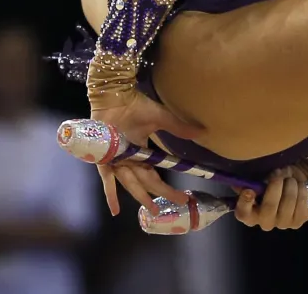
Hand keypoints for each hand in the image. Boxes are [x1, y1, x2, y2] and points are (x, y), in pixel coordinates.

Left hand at [90, 89, 204, 216]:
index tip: (184, 196)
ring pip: (130, 184)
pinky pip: (107, 179)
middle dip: (162, 194)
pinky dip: (110, 194)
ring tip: (153, 211)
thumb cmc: (136, 106)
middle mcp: (129, 160)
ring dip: (141, 197)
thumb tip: (202, 132)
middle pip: (146, 182)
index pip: (155, 176)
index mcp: (142, 153)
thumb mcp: (161, 118)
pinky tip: (115, 210)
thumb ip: (179, 128)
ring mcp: (117, 160)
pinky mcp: (105, 158)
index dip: (167, 187)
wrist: (116, 96)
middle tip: (178, 201)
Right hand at [232, 165, 307, 231]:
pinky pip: (302, 208)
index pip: (242, 212)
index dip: (245, 203)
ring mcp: (281, 224)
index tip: (249, 190)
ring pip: (288, 205)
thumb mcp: (259, 178)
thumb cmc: (269, 183)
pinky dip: (303, 194)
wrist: (289, 189)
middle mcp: (264, 222)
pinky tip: (300, 188)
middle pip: (269, 207)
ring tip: (291, 179)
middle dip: (276, 186)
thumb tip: (254, 182)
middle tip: (279, 173)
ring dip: (292, 187)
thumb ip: (254, 181)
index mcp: (248, 212)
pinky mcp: (297, 223)